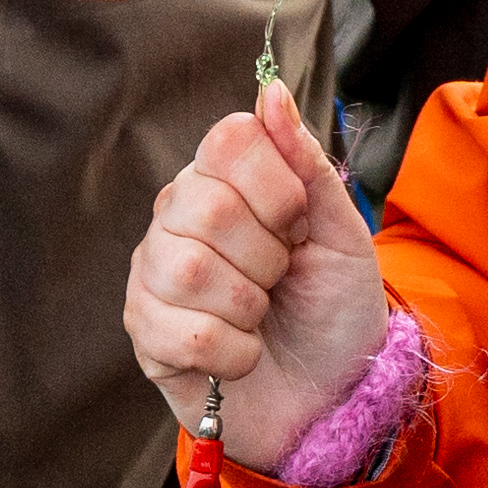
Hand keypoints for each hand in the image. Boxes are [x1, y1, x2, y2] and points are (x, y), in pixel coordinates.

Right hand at [124, 83, 389, 469]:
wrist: (333, 398)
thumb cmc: (334, 311)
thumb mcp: (341, 234)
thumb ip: (306, 165)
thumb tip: (271, 90)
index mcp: (223, 182)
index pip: (229, 140)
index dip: (277, 188)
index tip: (297, 227)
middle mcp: (177, 219)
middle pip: (208, 205)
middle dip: (267, 255)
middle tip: (280, 279)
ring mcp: (155, 276)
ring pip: (189, 269)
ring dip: (249, 305)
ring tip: (260, 317)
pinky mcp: (147, 336)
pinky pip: (184, 333)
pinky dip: (234, 353)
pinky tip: (242, 355)